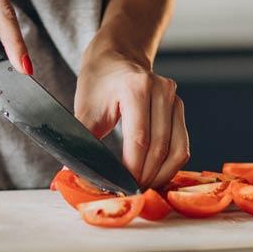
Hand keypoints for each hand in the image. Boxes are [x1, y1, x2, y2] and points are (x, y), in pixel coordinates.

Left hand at [75, 49, 189, 188]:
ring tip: (143, 187)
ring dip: (161, 175)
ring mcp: (174, 99)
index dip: (132, 169)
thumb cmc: (99, 83)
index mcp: (136, 87)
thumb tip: (71, 174)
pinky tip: (154, 176)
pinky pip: (181, 145)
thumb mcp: (85, 108)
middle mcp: (161, 91)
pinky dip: (169, 165)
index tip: (121, 188)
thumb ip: (81, 141)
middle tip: (130, 193)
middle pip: (160, 148)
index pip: (140, 139)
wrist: (117, 57)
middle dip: (145, 177)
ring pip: (178, 150)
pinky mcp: (179, 109)